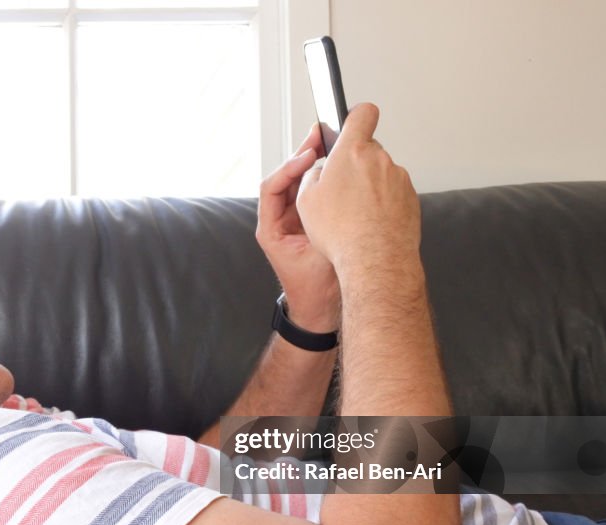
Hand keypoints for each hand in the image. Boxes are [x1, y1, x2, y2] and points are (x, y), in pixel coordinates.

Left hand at [256, 124, 340, 331]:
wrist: (320, 310)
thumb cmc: (315, 289)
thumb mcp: (319, 255)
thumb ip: (321, 226)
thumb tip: (329, 192)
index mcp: (271, 230)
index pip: (272, 188)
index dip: (289, 168)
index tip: (309, 156)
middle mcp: (278, 222)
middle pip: (284, 179)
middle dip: (301, 155)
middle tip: (318, 133)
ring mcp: (291, 221)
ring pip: (298, 182)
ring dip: (312, 162)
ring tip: (327, 140)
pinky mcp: (306, 221)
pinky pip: (309, 192)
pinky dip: (320, 177)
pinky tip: (334, 163)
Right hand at [295, 103, 420, 276]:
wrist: (374, 260)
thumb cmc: (341, 231)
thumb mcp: (306, 200)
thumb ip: (313, 175)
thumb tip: (321, 172)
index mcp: (352, 152)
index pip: (362, 114)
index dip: (356, 116)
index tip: (351, 123)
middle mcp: (380, 160)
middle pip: (368, 151)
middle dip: (355, 166)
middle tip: (341, 191)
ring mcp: (399, 180)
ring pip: (380, 176)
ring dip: (369, 189)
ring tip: (355, 216)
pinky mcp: (410, 199)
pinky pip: (393, 195)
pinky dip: (383, 205)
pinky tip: (370, 224)